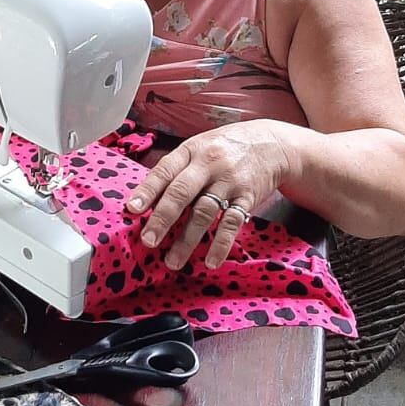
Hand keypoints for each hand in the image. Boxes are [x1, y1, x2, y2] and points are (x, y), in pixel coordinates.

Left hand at [125, 121, 294, 269]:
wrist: (272, 144)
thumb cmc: (225, 149)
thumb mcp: (199, 148)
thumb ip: (176, 169)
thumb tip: (145, 197)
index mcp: (191, 151)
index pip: (165, 170)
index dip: (147, 190)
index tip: (132, 210)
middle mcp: (208, 165)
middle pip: (182, 193)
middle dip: (163, 218)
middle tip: (148, 241)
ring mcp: (229, 181)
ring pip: (204, 212)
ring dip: (187, 240)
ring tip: (173, 261)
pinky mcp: (247, 197)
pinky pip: (232, 223)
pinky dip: (220, 244)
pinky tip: (210, 260)